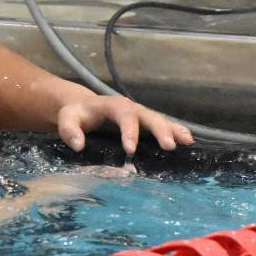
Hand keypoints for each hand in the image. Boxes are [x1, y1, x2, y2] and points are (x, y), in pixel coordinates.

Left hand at [57, 95, 193, 154]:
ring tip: (186, 141)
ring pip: (159, 120)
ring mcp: (139, 115)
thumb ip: (69, 130)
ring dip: (173, 130)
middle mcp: (130, 108)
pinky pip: (162, 126)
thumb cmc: (76, 114)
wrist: (82, 107)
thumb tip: (79, 145)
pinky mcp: (144, 124)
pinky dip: (175, 131)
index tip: (131, 149)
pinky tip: (188, 140)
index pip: (123, 115)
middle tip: (169, 146)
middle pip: (148, 116)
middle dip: (159, 130)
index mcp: (112, 105)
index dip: (129, 131)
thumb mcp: (67, 119)